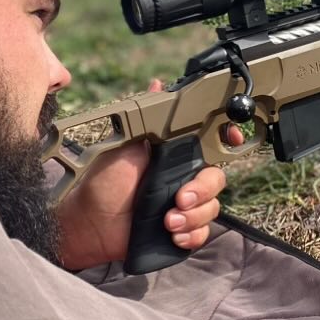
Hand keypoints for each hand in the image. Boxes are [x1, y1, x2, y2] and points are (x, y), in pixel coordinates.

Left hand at [53, 80, 242, 269]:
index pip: (211, 146)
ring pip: (212, 208)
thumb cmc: (102, 182)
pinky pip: (202, 233)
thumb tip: (157, 84)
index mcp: (174, 156)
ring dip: (194, 216)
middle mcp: (183, 179)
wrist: (89, 222)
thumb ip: (146, 120)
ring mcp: (183, 206)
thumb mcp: (125, 146)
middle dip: (201, 191)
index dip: (225, 141)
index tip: (230, 139)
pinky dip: (192, 235)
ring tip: (168, 221)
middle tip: (179, 199)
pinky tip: (174, 234)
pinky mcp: (179, 230)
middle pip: (215, 180)